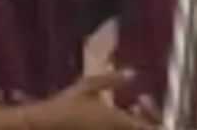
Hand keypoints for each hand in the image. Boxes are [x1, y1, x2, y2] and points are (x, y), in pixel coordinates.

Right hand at [20, 72, 149, 129]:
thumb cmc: (66, 104)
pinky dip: (118, 127)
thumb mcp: (88, 86)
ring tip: (124, 112)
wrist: (45, 124)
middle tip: (134, 108)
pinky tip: (109, 120)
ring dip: (129, 125)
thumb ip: (111, 79)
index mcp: (116, 120)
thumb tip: (133, 73)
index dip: (150, 118)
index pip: (145, 127)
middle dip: (142, 122)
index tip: (143, 102)